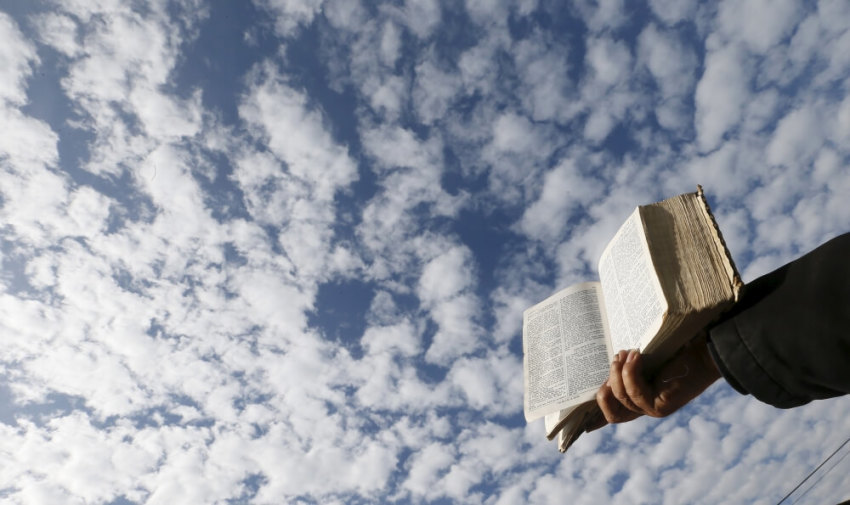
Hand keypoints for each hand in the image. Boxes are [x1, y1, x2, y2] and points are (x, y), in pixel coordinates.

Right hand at [588, 334, 720, 430]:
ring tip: (627, 352)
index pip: (616, 414)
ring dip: (619, 372)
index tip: (583, 427)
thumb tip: (610, 359)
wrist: (705, 353)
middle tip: (613, 361)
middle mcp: (645, 409)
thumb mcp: (646, 361)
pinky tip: (636, 356)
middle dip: (604, 389)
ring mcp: (652, 410)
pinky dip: (631, 372)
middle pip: (612, 414)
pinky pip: (634, 392)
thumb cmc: (677, 353)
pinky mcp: (660, 407)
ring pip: (621, 398)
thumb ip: (629, 367)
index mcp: (640, 400)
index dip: (597, 421)